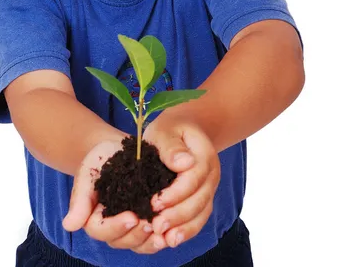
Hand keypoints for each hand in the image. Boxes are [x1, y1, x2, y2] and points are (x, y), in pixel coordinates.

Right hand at [62, 135, 167, 253]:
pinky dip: (162, 236)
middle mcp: (111, 226)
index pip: (100, 230)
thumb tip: (68, 225)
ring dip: (150, 241)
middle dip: (136, 235)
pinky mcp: (146, 220)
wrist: (120, 149)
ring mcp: (130, 226)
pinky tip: (172, 230)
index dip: (116, 227)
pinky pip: (153, 236)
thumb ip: (79, 198)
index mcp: (93, 217)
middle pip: (120, 241)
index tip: (132, 217)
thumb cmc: (101, 159)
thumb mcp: (88, 173)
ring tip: (163, 233)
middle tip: (151, 224)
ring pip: (137, 243)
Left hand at [142, 114, 220, 248]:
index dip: (175, 193)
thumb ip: (171, 146)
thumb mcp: (166, 129)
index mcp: (204, 155)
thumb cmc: (172, 129)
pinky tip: (171, 239)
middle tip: (155, 225)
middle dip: (177, 215)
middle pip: (199, 200)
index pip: (193, 179)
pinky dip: (187, 230)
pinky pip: (199, 218)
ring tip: (163, 238)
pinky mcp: (203, 199)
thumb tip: (183, 163)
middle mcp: (211, 174)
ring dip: (183, 228)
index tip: (154, 202)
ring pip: (201, 213)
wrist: (187, 128)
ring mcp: (209, 188)